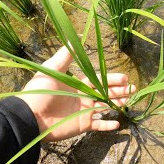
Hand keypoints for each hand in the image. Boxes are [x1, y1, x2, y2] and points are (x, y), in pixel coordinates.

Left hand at [18, 46, 135, 141]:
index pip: (99, 80)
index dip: (112, 79)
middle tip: (133, 89)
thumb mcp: (52, 70)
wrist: (31, 116)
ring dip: (117, 105)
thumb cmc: (41, 92)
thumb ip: (65, 56)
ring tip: (129, 102)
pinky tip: (118, 123)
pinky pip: (98, 126)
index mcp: (78, 84)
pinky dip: (107, 125)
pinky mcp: (82, 125)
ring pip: (105, 108)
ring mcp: (83, 112)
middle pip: (105, 93)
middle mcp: (83, 97)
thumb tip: (76, 37)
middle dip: (119, 91)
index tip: (125, 78)